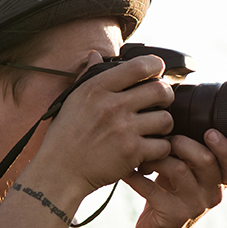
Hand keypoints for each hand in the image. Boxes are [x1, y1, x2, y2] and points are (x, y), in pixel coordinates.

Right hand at [32, 54, 175, 198]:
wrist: (59, 172)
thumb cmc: (64, 137)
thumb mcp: (72, 100)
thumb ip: (88, 76)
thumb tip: (95, 56)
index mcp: (97, 88)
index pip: (139, 66)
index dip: (155, 66)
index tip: (157, 72)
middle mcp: (112, 106)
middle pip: (160, 90)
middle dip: (166, 96)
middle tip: (161, 103)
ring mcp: (123, 130)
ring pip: (166, 119)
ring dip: (164, 125)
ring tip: (155, 130)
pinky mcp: (131, 153)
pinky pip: (162, 146)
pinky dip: (160, 150)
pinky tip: (149, 150)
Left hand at [125, 128, 226, 227]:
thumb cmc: (172, 193)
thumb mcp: (188, 174)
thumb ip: (191, 152)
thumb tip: (174, 116)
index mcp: (219, 180)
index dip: (225, 147)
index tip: (209, 132)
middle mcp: (212, 193)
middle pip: (205, 160)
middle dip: (182, 142)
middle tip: (165, 139)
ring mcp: (194, 206)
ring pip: (178, 170)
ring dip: (157, 157)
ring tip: (144, 155)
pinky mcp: (172, 215)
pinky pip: (151, 188)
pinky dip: (135, 176)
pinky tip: (127, 170)